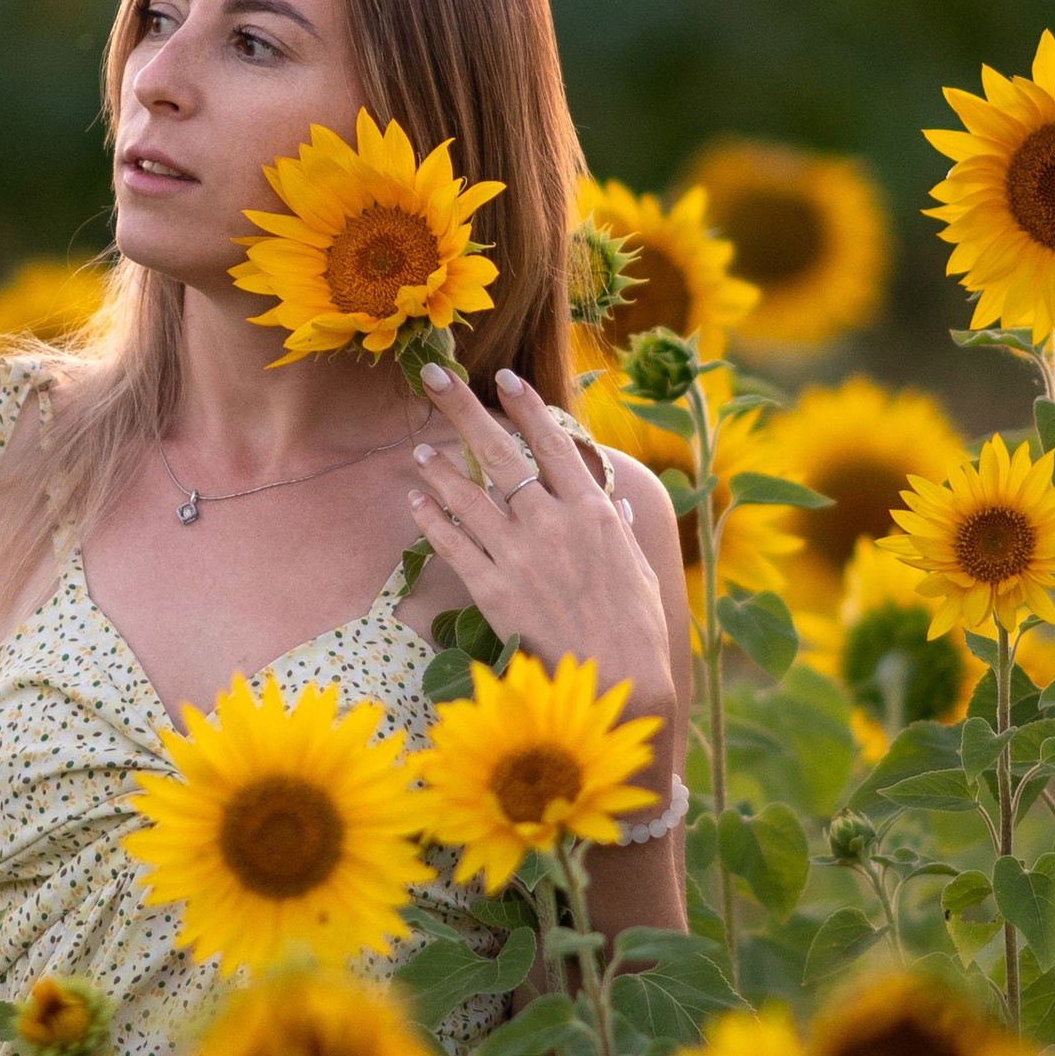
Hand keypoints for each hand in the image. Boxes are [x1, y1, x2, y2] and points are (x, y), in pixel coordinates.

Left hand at [408, 364, 679, 754]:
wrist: (618, 679)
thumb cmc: (637, 627)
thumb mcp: (638, 568)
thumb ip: (618, 531)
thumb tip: (614, 507)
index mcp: (593, 511)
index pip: (554, 443)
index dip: (526, 407)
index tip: (503, 379)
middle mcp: (553, 522)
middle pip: (500, 452)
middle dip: (463, 409)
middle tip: (433, 375)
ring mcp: (519, 554)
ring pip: (467, 495)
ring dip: (438, 468)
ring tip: (417, 449)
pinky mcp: (493, 590)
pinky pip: (453, 544)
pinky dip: (432, 520)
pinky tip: (416, 502)